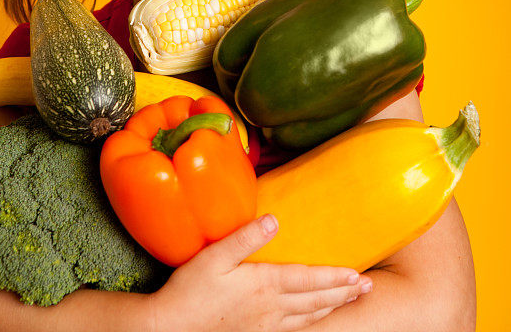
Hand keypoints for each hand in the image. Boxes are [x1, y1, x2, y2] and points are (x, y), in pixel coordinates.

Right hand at [154, 214, 371, 331]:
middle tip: (369, 289)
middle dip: (344, 293)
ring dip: (334, 308)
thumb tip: (274, 219)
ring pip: (309, 318)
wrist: (170, 329)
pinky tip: (316, 320)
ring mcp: (265, 327)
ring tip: (352, 300)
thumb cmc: (190, 291)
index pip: (309, 281)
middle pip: (316, 301)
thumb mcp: (214, 257)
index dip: (336, 278)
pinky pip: (294, 331)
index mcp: (263, 285)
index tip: (359, 275)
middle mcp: (271, 309)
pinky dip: (313, 323)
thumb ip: (245, 238)